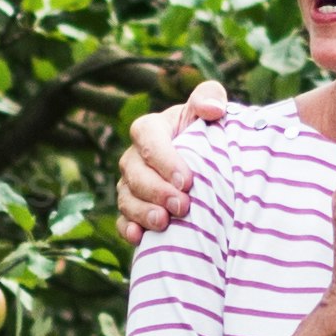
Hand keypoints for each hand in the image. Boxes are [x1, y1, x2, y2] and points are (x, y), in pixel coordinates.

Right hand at [118, 81, 232, 241]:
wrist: (210, 167)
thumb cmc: (210, 135)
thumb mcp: (212, 112)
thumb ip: (210, 97)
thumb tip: (214, 110)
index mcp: (152, 129)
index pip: (147, 137)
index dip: (163, 159)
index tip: (187, 180)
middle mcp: (136, 157)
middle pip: (134, 171)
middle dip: (156, 190)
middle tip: (183, 206)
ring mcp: (131, 185)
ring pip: (126, 198)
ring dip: (142, 212)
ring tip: (164, 223)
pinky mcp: (133, 210)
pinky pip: (122, 220)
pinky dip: (128, 229)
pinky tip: (141, 238)